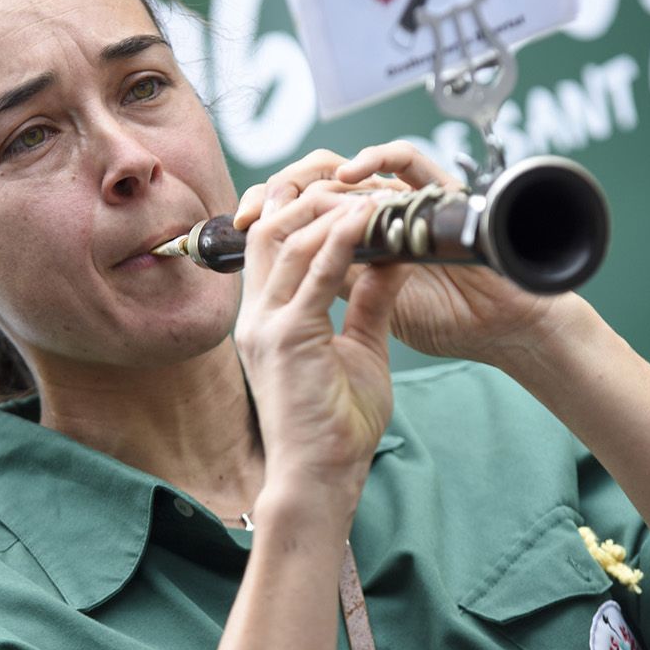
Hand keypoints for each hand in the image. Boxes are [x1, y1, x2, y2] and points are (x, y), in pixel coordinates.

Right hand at [234, 188, 408, 533]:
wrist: (321, 478)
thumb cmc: (336, 426)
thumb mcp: (360, 348)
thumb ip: (370, 300)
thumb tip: (392, 255)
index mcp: (267, 316)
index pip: (274, 241)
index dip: (303, 205)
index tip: (347, 188)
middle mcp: (256, 313)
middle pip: (272, 226)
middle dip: (308, 190)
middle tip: (353, 171)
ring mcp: (265, 323)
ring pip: (289, 239)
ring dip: (331, 208)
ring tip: (369, 189)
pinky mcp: (286, 336)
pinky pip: (315, 272)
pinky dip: (341, 239)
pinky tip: (367, 218)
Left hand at [238, 143, 573, 365]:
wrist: (502, 332)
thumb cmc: (449, 322)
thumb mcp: (374, 314)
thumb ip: (345, 289)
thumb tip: (296, 280)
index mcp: (363, 238)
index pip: (308, 208)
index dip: (271, 210)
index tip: (239, 226)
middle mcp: (383, 211)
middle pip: (323, 178)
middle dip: (282, 186)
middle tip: (253, 206)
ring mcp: (412, 197)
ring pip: (358, 164)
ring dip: (321, 172)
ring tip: (289, 191)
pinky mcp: (445, 192)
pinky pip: (410, 159)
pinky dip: (380, 159)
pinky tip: (351, 175)